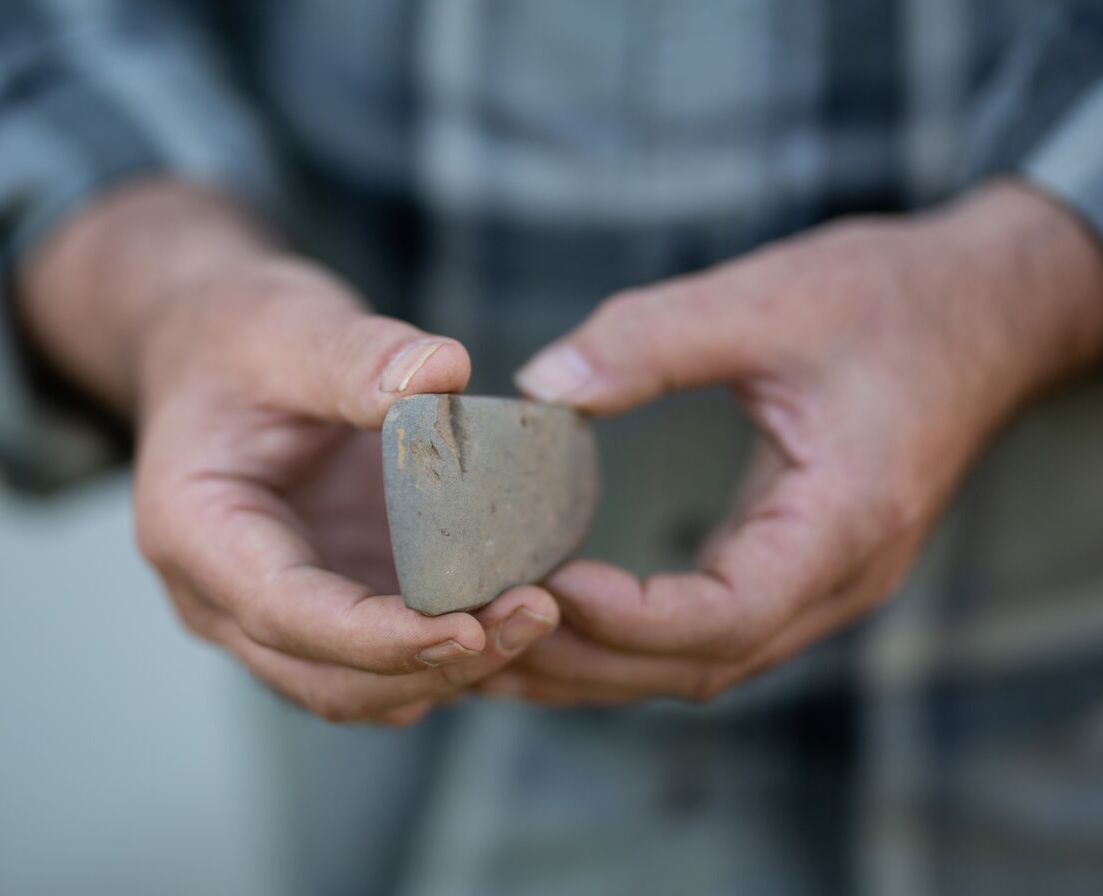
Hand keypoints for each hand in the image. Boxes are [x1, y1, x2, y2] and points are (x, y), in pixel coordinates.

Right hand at [19, 181, 558, 723]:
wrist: (218, 357)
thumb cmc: (239, 341)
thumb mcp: (286, 326)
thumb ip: (356, 355)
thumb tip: (445, 372)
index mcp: (195, 531)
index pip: (284, 612)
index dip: (377, 636)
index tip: (467, 628)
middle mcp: (226, 598)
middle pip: (329, 679)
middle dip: (432, 666)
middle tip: (535, 614)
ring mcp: (282, 616)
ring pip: (366, 691)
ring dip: (453, 672)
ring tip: (542, 614)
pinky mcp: (334, 609)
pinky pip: (395, 662)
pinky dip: (457, 654)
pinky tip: (522, 608)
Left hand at [481, 180, 1102, 705]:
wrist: (985, 308)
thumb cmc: (890, 299)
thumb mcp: (769, 298)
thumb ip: (652, 339)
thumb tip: (539, 385)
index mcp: (846, 521)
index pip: (730, 614)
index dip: (629, 618)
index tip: (542, 582)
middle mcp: (838, 578)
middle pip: (699, 665)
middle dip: (584, 658)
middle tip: (475, 629)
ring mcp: (819, 584)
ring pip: (697, 664)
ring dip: (593, 664)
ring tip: (485, 643)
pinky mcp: (793, 567)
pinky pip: (703, 633)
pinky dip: (624, 639)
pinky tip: (553, 615)